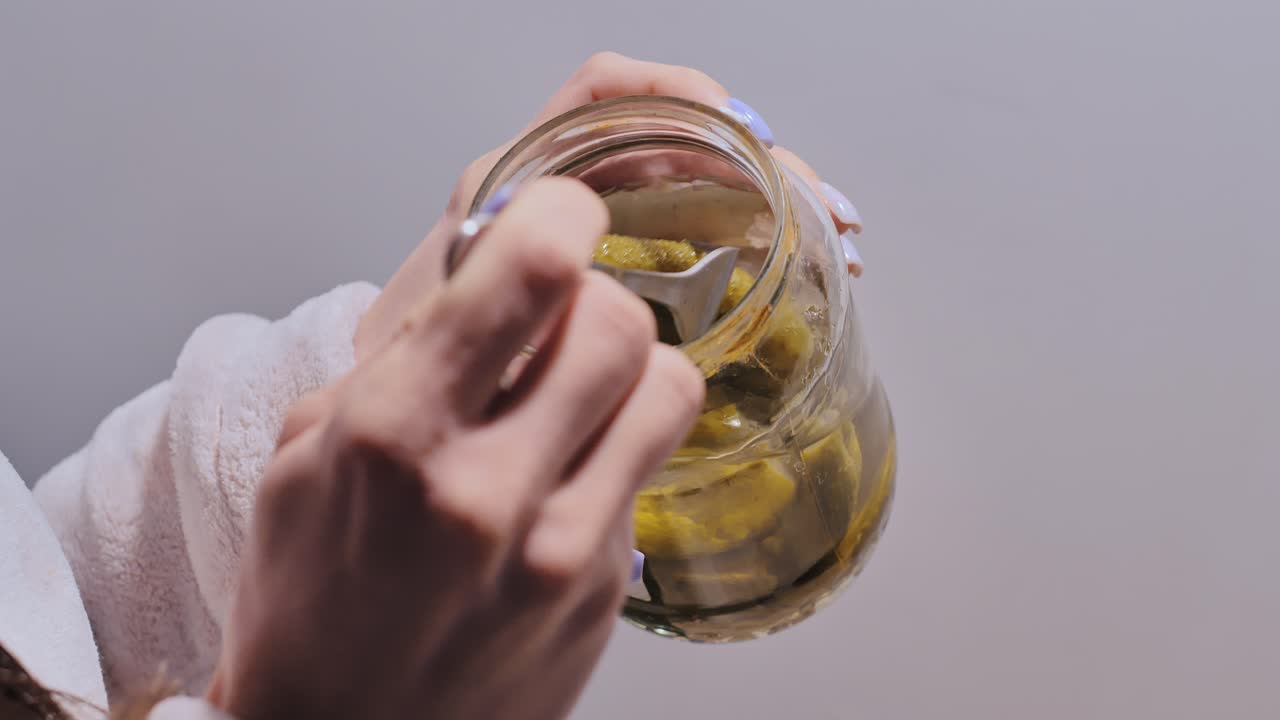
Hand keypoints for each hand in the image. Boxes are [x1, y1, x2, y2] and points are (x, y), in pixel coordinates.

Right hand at [208, 178, 704, 719]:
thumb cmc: (309, 600)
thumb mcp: (304, 455)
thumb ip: (402, 355)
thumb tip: (488, 272)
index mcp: (392, 436)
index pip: (532, 272)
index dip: (559, 214)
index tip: (555, 213)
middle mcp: (488, 491)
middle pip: (620, 321)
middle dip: (590, 296)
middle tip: (554, 315)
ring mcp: (561, 550)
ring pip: (668, 388)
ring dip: (628, 368)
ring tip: (576, 389)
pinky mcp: (607, 590)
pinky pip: (647, 469)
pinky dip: (618, 445)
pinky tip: (566, 471)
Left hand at [355, 52, 866, 361]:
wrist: (401, 414)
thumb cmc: (413, 365)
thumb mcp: (443, 325)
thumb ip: (496, 302)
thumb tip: (585, 294)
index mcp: (517, 180)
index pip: (603, 95)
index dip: (678, 96)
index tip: (741, 133)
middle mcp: (566, 191)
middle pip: (682, 135)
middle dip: (763, 161)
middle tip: (824, 212)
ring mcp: (605, 231)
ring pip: (706, 184)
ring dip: (776, 200)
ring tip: (836, 241)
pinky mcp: (632, 271)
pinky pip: (706, 234)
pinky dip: (759, 243)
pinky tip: (798, 274)